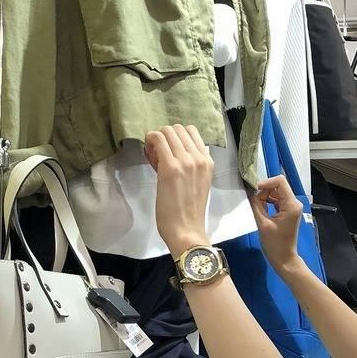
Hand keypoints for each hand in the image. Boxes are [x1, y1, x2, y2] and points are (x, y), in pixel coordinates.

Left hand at [145, 124, 213, 256]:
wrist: (186, 229)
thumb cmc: (190, 211)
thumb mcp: (198, 183)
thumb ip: (192, 167)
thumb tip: (173, 153)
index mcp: (208, 162)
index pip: (192, 132)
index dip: (176, 138)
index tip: (168, 151)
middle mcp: (199, 158)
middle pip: (178, 128)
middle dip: (165, 136)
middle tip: (158, 153)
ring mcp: (185, 161)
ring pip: (167, 130)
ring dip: (156, 138)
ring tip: (153, 155)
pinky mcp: (170, 167)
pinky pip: (157, 139)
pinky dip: (149, 141)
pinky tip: (148, 154)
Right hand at [251, 175, 303, 273]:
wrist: (284, 258)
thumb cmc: (275, 244)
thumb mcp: (262, 223)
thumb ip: (256, 204)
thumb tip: (250, 192)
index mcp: (291, 204)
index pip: (279, 181)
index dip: (265, 182)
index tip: (253, 190)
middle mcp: (294, 203)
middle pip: (277, 186)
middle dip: (263, 191)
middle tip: (254, 202)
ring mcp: (291, 206)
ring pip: (275, 192)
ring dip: (264, 197)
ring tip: (257, 208)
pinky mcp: (287, 211)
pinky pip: (276, 200)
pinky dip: (267, 202)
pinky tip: (262, 210)